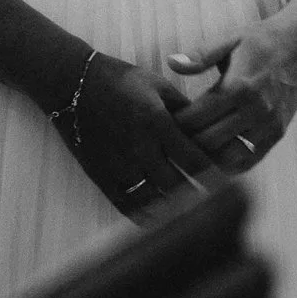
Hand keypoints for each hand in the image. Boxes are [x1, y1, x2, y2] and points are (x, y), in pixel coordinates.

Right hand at [52, 51, 223, 222]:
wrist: (70, 82)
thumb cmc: (117, 79)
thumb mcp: (156, 84)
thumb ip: (183, 109)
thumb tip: (210, 129)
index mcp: (157, 122)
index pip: (195, 161)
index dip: (214, 176)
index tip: (225, 182)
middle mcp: (140, 147)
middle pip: (179, 186)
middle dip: (198, 196)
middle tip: (212, 201)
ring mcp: (119, 164)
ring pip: (155, 200)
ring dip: (175, 209)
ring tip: (189, 211)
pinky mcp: (102, 174)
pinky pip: (128, 205)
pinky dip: (147, 216)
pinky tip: (159, 218)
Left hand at [168, 17, 296, 174]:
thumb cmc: (260, 42)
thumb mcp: (228, 40)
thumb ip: (200, 55)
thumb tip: (172, 62)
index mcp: (238, 86)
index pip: (197, 117)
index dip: (177, 122)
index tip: (164, 120)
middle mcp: (255, 110)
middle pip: (210, 141)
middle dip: (187, 140)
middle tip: (172, 136)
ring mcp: (268, 126)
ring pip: (229, 156)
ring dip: (208, 155)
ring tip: (191, 147)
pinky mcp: (278, 134)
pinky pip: (251, 160)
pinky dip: (230, 163)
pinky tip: (214, 156)